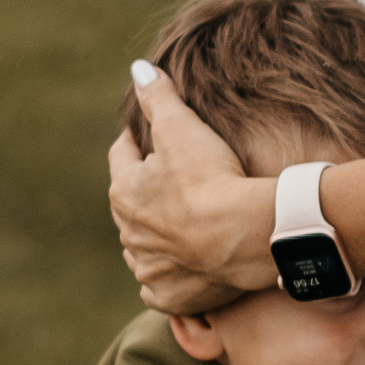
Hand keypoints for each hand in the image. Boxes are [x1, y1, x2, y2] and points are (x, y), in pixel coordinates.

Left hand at [107, 64, 278, 314]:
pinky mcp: (169, 295)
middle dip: (144, 193)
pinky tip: (179, 269)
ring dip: (154, 238)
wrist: (242, 236)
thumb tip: (139, 69)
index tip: (142, 136)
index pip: (122, 157)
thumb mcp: (182, 127)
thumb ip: (159, 97)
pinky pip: (158, 287)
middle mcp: (129, 233)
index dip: (134, 143)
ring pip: (142, 249)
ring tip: (175, 228)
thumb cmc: (211, 177)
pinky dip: (167, 277)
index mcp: (125, 191)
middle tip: (165, 184)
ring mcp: (148, 267)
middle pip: (130, 206)